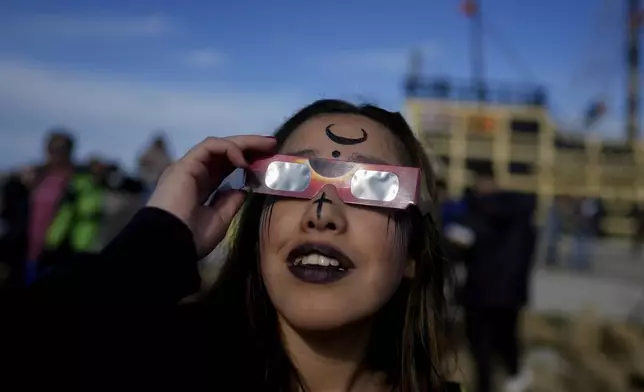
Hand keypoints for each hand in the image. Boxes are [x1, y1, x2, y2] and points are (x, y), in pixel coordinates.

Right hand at [147, 136, 275, 256]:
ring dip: (244, 143)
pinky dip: (229, 148)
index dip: (246, 160)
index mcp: (200, 187)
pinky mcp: (185, 164)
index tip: (268, 159)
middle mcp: (194, 173)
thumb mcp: (219, 220)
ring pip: (218, 145)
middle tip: (272, 143)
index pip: (225, 166)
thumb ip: (230, 202)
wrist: (169, 244)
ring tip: (265, 145)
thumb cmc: (192, 237)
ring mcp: (188, 167)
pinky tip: (243, 160)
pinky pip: (210, 147)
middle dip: (249, 146)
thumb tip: (243, 189)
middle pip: (224, 152)